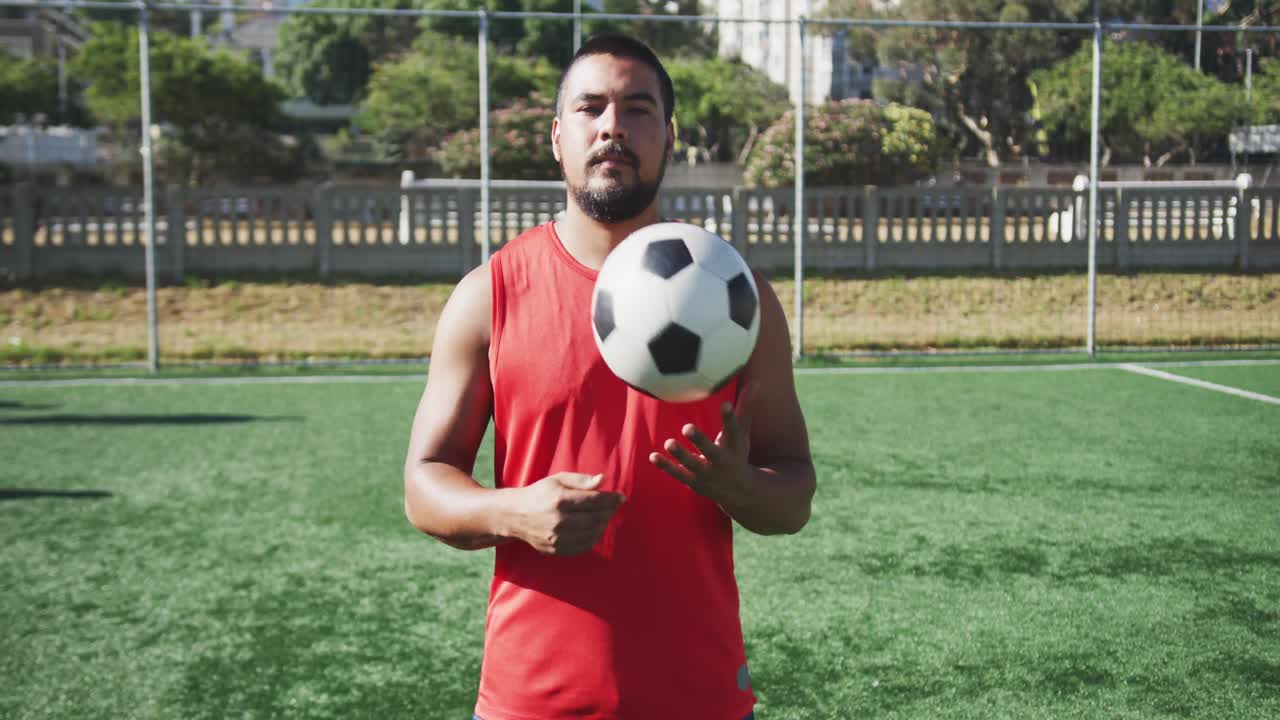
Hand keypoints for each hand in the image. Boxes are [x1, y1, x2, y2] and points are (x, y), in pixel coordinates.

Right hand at [509, 473, 624, 555]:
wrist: (515, 515)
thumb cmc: (540, 493)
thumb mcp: (558, 479)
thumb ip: (581, 480)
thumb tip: (603, 480)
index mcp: (560, 500)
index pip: (595, 500)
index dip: (612, 499)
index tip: (621, 497)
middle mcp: (559, 521)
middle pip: (597, 519)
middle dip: (609, 512)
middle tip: (613, 507)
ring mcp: (557, 538)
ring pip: (593, 534)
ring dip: (603, 525)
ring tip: (603, 516)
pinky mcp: (556, 549)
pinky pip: (584, 547)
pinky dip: (594, 538)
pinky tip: (593, 529)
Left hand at [649, 382, 755, 506]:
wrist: (739, 493)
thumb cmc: (737, 454)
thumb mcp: (743, 433)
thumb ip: (745, 408)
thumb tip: (756, 382)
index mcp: (734, 447)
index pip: (733, 430)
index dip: (730, 418)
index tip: (726, 404)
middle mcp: (721, 461)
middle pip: (711, 451)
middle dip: (700, 441)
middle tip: (687, 427)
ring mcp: (707, 474)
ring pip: (692, 464)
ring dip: (680, 455)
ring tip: (669, 442)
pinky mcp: (694, 482)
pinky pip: (679, 474)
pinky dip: (666, 466)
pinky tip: (653, 456)